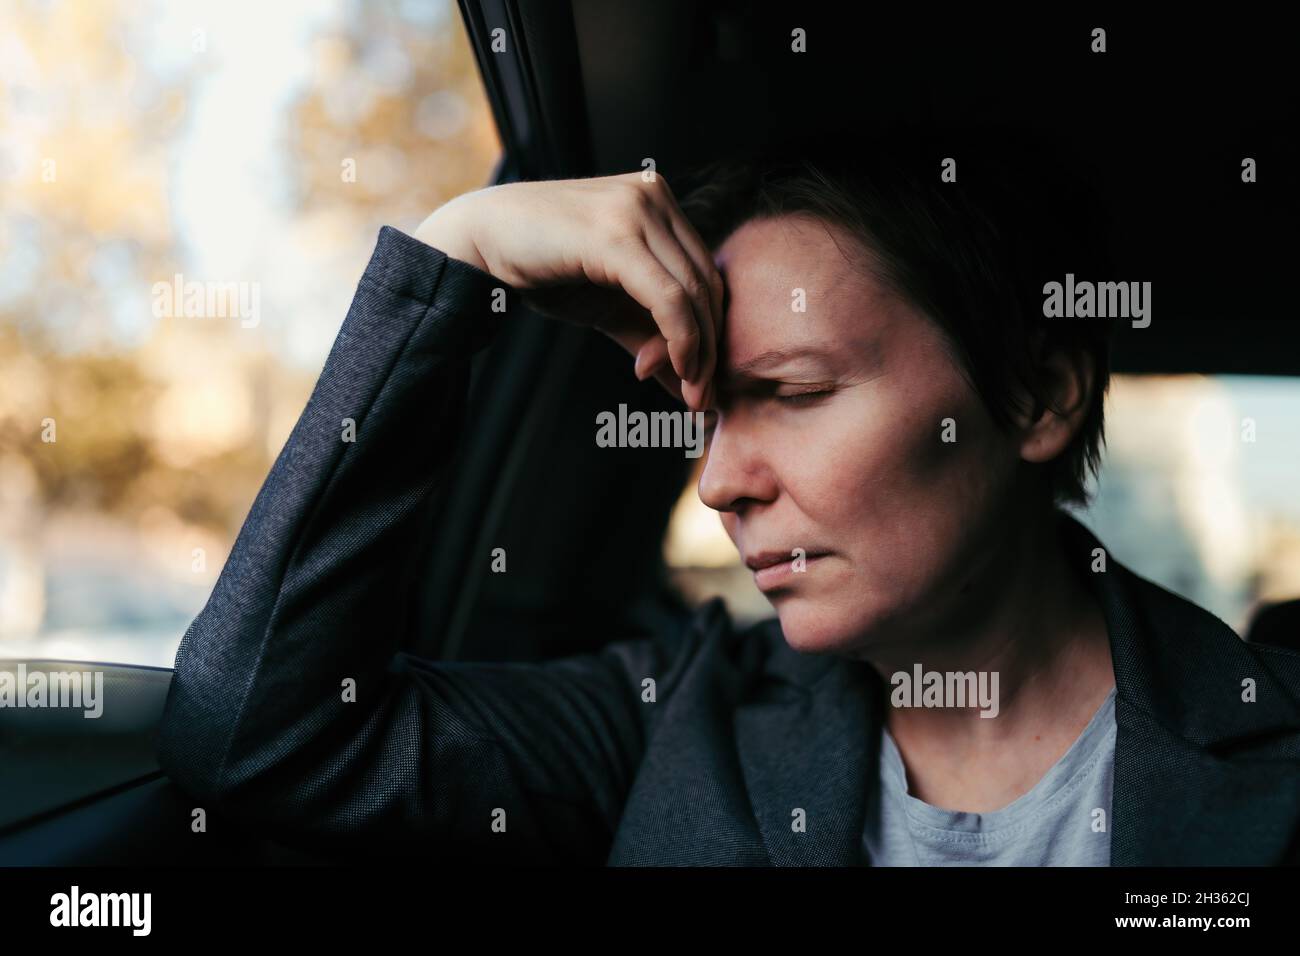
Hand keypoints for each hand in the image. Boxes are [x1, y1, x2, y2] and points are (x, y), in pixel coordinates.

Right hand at [414, 172, 722, 409]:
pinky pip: (668, 298)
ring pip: (693, 292)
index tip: (702, 382)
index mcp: (657, 199)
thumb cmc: (540, 270)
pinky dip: (680, 340)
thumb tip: (691, 389)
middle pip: (706, 282)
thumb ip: (649, 336)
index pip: (704, 271)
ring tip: (691, 395)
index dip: (710, 331)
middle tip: (703, 401)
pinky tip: (675, 370)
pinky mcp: (618, 234)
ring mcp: (638, 209)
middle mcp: (654, 195)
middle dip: (711, 348)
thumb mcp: (608, 306)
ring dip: (698, 352)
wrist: (477, 242)